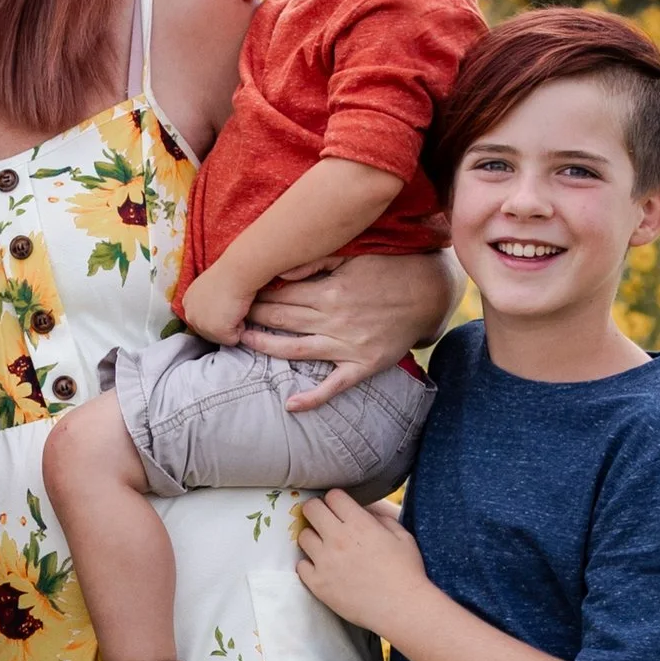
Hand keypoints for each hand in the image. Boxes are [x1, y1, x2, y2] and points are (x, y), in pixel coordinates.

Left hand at [177, 262, 254, 347]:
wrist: (236, 273)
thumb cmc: (228, 275)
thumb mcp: (209, 288)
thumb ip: (207, 302)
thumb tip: (218, 313)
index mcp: (187, 302)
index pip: (201, 320)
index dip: (217, 317)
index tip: (226, 307)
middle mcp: (190, 315)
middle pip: (209, 332)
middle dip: (223, 325)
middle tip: (233, 308)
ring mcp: (202, 325)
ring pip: (221, 338)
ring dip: (231, 327)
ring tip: (237, 310)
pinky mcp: (216, 332)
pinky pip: (233, 340)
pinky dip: (240, 330)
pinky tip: (240, 314)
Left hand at [240, 248, 458, 397]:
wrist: (430, 294)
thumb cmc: (390, 269)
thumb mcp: (354, 255)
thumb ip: (317, 261)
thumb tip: (282, 269)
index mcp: (330, 292)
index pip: (282, 295)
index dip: (257, 296)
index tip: (238, 295)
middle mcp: (335, 320)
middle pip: (282, 320)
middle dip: (253, 317)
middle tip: (229, 316)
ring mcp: (347, 346)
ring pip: (296, 350)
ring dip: (265, 347)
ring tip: (242, 342)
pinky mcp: (363, 365)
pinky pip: (334, 386)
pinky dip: (312, 398)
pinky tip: (290, 405)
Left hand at [293, 490, 426, 639]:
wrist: (402, 608)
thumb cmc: (406, 571)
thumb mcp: (401, 535)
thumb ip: (380, 517)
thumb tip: (364, 509)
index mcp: (359, 524)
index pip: (332, 496)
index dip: (336, 499)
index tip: (339, 508)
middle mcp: (338, 539)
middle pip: (310, 509)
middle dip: (317, 510)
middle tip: (324, 520)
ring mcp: (325, 562)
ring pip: (303, 536)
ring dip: (313, 538)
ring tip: (325, 547)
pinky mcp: (318, 584)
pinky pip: (301, 566)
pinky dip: (309, 565)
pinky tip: (323, 568)